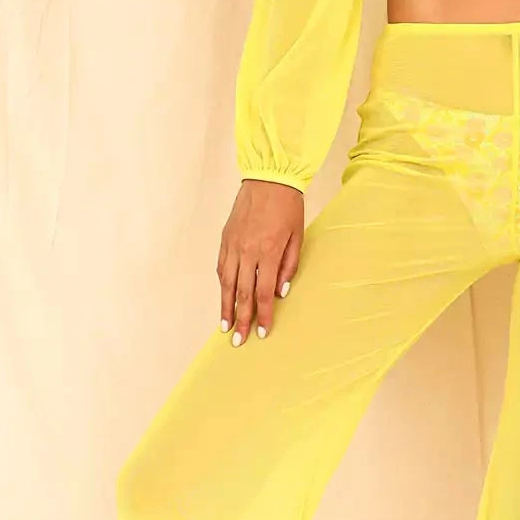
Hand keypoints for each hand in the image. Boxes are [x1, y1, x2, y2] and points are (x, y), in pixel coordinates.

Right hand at [217, 179, 303, 344]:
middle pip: (243, 294)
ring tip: (226, 327)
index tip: (262, 332)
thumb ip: (289, 266)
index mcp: (268, 252)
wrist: (268, 178)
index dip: (263, 315)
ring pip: (227, 284)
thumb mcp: (297, 237)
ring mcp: (233, 245)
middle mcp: (247, 252)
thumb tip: (281, 292)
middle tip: (239, 341)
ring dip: (226, 308)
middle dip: (242, 320)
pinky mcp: (225, 239)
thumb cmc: (288, 207)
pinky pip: (221, 268)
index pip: (264, 293)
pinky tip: (223, 299)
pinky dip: (222, 286)